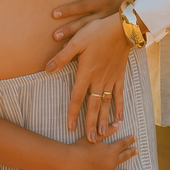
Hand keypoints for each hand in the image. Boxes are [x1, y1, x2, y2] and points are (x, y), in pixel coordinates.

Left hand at [46, 13, 130, 140]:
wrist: (122, 29)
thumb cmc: (97, 33)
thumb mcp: (77, 42)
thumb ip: (62, 57)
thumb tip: (47, 69)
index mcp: (86, 73)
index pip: (77, 97)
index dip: (73, 113)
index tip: (70, 127)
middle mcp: (99, 80)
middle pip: (93, 106)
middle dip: (91, 123)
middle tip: (90, 140)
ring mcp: (111, 79)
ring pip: (107, 104)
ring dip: (104, 119)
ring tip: (103, 134)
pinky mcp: (120, 75)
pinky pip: (120, 94)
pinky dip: (119, 106)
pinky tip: (120, 118)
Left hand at [50, 0, 165, 41]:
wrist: (148, 0)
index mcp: (104, 1)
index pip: (83, 5)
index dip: (68, 9)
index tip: (54, 14)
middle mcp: (105, 15)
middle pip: (84, 24)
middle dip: (69, 30)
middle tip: (55, 36)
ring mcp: (110, 25)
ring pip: (91, 35)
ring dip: (77, 41)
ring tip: (64, 49)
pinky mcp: (115, 31)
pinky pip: (100, 41)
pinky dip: (90, 48)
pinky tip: (82, 55)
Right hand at [66, 134, 137, 169]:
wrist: (70, 161)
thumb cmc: (81, 147)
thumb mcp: (95, 137)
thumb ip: (107, 131)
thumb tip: (118, 124)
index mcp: (111, 151)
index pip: (123, 144)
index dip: (129, 140)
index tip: (134, 138)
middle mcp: (112, 163)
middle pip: (125, 157)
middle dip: (131, 152)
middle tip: (136, 150)